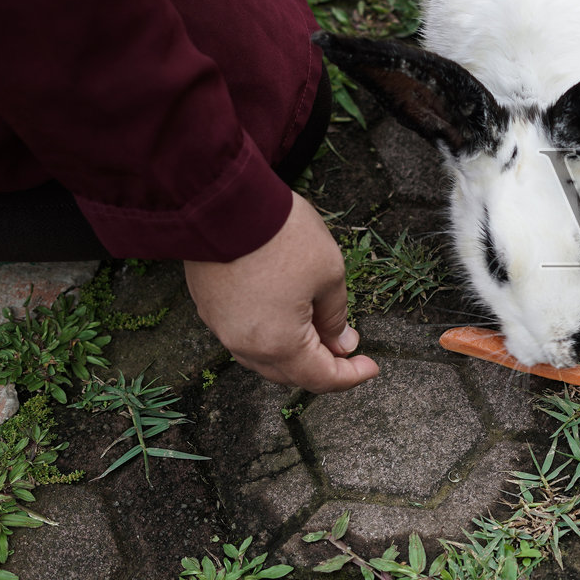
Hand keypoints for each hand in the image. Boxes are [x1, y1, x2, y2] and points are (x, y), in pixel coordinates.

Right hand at [184, 192, 378, 392]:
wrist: (225, 201)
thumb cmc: (281, 236)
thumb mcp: (329, 275)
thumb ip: (337, 316)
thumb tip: (342, 341)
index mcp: (278, 343)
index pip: (320, 378)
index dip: (351, 376)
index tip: (371, 366)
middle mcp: (244, 344)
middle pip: (291, 374)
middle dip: (323, 366)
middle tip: (348, 346)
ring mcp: (221, 327)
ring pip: (265, 358)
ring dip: (295, 353)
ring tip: (321, 329)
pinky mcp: (209, 307)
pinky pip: (244, 336)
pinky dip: (270, 336)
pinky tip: (288, 316)